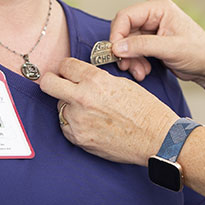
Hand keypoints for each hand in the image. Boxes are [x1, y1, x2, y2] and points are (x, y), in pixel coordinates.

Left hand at [38, 58, 178, 164]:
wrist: (156, 138)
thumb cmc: (145, 110)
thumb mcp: (122, 84)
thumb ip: (96, 80)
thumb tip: (80, 79)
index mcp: (95, 80)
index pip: (64, 66)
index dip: (67, 68)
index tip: (68, 73)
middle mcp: (82, 98)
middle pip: (48, 84)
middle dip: (52, 82)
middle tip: (59, 85)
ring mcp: (78, 121)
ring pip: (59, 107)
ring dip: (68, 107)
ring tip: (88, 111)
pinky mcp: (79, 139)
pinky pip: (65, 126)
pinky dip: (74, 124)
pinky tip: (91, 124)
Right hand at [109, 0, 204, 83]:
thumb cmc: (199, 53)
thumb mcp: (170, 49)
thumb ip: (142, 46)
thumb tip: (116, 47)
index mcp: (159, 8)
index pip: (126, 16)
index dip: (117, 34)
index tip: (114, 53)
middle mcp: (153, 15)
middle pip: (124, 30)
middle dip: (124, 51)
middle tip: (126, 67)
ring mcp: (151, 28)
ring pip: (127, 43)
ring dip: (130, 60)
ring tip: (140, 72)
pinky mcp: (151, 42)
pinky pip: (133, 50)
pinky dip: (135, 62)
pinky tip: (144, 71)